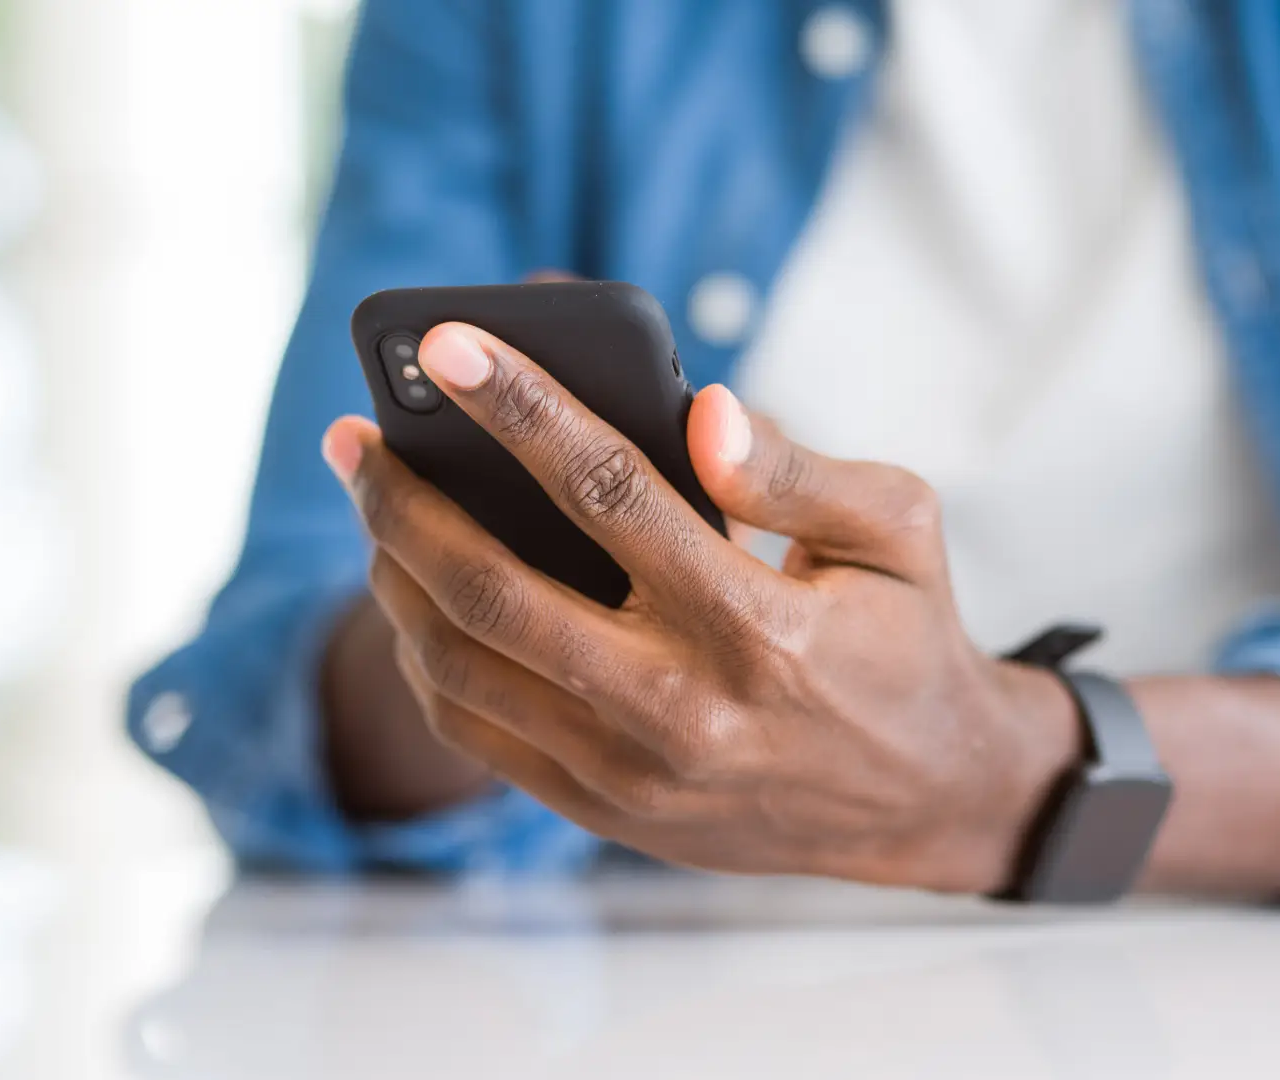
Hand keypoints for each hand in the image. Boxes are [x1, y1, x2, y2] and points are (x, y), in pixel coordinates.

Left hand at [321, 323, 1081, 893]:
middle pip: (492, 592)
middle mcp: (681, 709)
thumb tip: (703, 409)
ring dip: (394, 576)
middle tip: (353, 439)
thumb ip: (799, 468)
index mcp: (760, 626)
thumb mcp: (898, 530)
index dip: (519, 406)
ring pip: (460, 669)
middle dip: (403, 501)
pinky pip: (474, 733)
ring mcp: (631, 775)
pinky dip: (424, 656)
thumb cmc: (905, 637)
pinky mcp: (605, 811)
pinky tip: (414, 595)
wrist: (926, 801)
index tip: (444, 345)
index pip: (609, 491)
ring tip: (374, 507)